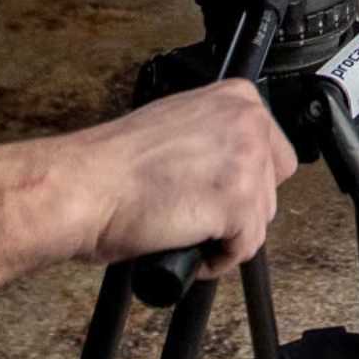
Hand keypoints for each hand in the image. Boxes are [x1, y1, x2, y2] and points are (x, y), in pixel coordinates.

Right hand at [58, 82, 298, 277]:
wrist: (84, 186)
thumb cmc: (112, 163)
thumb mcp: (176, 124)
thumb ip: (213, 135)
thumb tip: (230, 163)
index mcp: (235, 98)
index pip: (274, 152)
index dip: (245, 181)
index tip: (222, 193)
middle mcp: (248, 123)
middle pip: (270, 188)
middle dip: (237, 209)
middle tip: (196, 212)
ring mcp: (246, 163)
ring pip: (260, 221)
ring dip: (225, 235)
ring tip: (184, 227)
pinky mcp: (237, 205)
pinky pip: (244, 249)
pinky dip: (215, 260)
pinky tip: (186, 246)